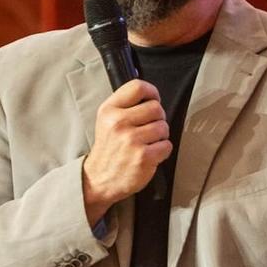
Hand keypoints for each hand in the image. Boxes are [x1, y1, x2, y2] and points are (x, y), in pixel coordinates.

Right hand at [81, 80, 172, 218]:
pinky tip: (149, 154)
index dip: (152, 93)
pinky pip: (166, 145)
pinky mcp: (143, 157)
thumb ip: (125, 105)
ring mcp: (131, 140)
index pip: (138, 87)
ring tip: (147, 143)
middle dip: (157, 118)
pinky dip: (162, 151)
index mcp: (109, 110)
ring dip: (160, 136)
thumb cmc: (109, 149)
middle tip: (148, 128)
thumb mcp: (107, 120)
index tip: (153, 100)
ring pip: (163, 127)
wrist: (99, 179)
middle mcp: (119, 123)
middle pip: (156, 108)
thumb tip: (150, 95)